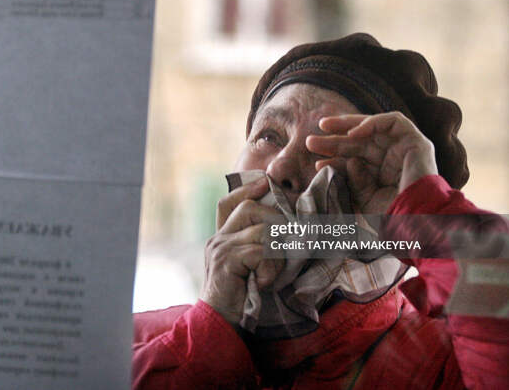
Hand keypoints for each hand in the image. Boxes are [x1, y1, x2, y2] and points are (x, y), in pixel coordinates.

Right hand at [200, 177, 285, 325]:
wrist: (218, 325)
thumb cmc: (241, 300)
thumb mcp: (251, 269)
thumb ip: (259, 249)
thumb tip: (289, 232)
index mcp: (222, 239)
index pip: (228, 203)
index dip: (246, 189)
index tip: (265, 183)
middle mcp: (217, 239)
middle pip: (248, 209)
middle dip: (276, 220)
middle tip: (290, 240)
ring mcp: (220, 249)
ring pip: (261, 230)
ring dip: (278, 252)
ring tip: (275, 272)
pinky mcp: (226, 261)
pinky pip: (260, 251)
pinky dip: (271, 266)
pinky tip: (266, 282)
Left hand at [305, 112, 437, 213]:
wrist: (417, 219)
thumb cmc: (392, 214)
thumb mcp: (364, 198)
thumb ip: (352, 180)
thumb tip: (342, 163)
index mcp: (382, 174)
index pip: (355, 158)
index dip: (335, 158)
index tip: (317, 162)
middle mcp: (393, 159)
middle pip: (360, 142)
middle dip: (335, 140)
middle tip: (310, 142)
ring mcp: (405, 148)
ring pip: (373, 128)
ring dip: (347, 125)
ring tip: (324, 127)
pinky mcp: (417, 141)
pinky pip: (394, 121)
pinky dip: (372, 122)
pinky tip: (352, 133)